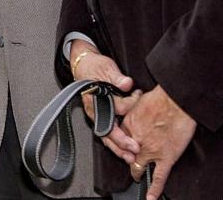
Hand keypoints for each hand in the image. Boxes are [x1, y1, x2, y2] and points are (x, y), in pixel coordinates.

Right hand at [70, 42, 139, 162]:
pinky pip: (109, 133)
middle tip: (133, 149)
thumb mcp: (106, 68)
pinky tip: (125, 150)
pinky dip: (117, 143)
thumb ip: (116, 78)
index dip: (128, 106)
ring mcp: (98, 115)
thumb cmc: (94, 67)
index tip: (136, 99)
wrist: (85, 66)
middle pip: (106, 130)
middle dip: (120, 141)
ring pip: (107, 136)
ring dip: (118, 147)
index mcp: (94, 99)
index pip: (113, 108)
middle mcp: (95, 110)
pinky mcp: (103, 117)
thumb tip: (126, 84)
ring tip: (129, 156)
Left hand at [122, 85, 195, 199]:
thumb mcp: (136, 101)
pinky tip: (151, 197)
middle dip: (127, 160)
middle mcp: (136, 141)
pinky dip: (155, 189)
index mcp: (128, 127)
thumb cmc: (160, 98)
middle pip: (126, 156)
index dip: (120, 146)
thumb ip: (129, 109)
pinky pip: (159, 177)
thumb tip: (127, 109)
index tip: (122, 147)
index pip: (118, 142)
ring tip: (137, 177)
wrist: (177, 100)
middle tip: (129, 161)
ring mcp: (151, 151)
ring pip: (138, 168)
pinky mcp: (166, 157)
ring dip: (136, 173)